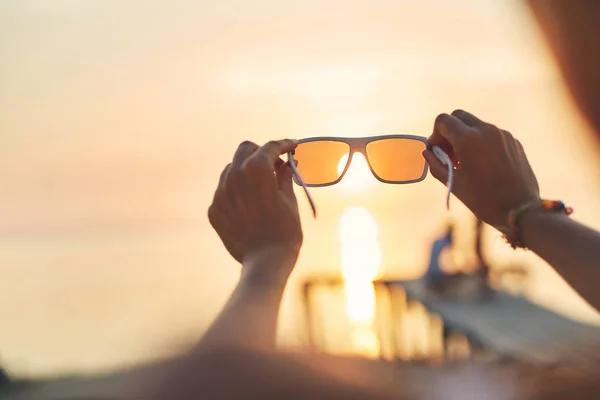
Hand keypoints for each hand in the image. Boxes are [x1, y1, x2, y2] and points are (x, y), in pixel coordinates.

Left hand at [208, 139, 302, 267]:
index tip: (291, 145)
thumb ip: (284, 177)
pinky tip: (250, 204)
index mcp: (256, 169)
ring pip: (232, 169)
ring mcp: (220, 193)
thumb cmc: (285, 230)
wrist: (265, 261)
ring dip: (246, 171)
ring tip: (262, 185)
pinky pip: (224, 191)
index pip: (270, 147)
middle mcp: (234, 175)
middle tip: (275, 164)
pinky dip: (237, 191)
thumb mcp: (289, 199)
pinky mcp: (214, 209)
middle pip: (245, 150)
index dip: (283, 144)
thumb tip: (286, 164)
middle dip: (261, 152)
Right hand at [423, 110, 539, 227]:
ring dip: (466, 137)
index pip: (443, 120)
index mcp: (467, 139)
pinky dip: (482, 143)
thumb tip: (428, 152)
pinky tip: (483, 164)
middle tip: (449, 153)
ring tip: (466, 161)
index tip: (437, 150)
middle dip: (449, 131)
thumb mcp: (454, 184)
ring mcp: (503, 134)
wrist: (520, 209)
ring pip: (476, 125)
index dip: (435, 134)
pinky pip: (492, 134)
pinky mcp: (514, 142)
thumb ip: (436, 164)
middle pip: (459, 116)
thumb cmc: (483, 199)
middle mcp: (486, 130)